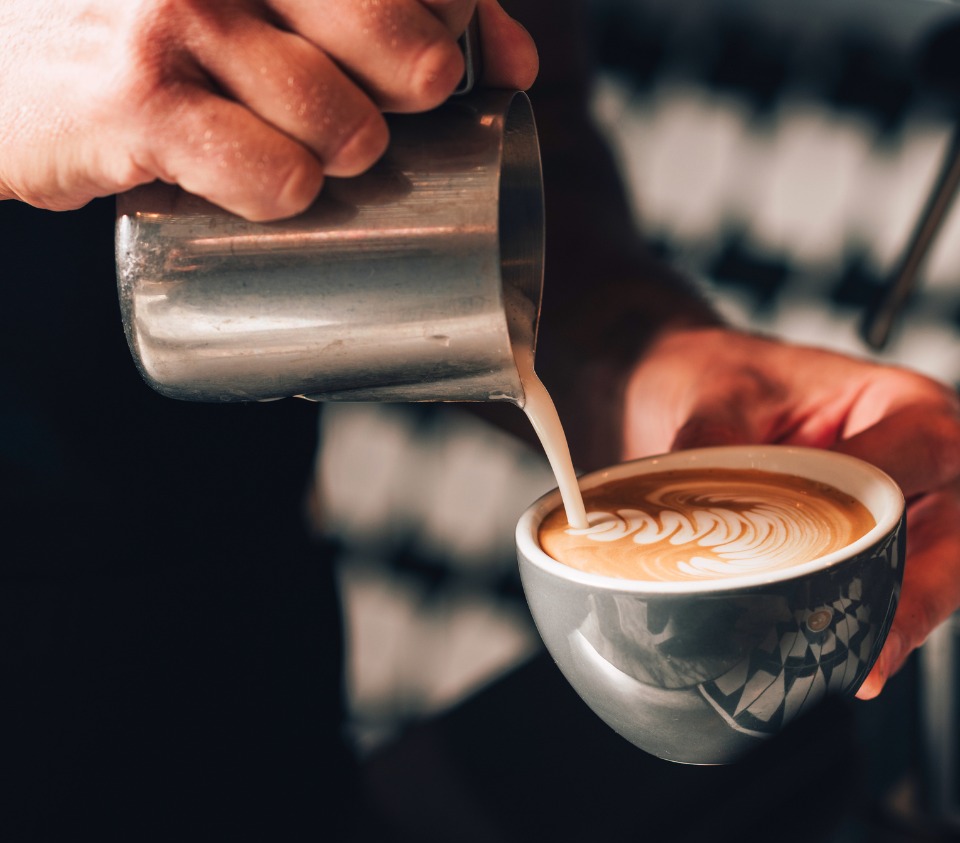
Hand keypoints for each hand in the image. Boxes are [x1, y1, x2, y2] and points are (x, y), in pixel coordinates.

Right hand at [0, 0, 537, 219]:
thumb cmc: (155, 28)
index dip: (457, 26)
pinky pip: (274, 176)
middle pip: (407, 47)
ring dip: (344, 157)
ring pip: (346, 127)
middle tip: (373, 111)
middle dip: (416, 94)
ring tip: (303, 149)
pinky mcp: (139, 102)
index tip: (437, 60)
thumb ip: (387, 7)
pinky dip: (284, 195)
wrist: (4, 58)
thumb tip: (518, 64)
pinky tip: (263, 187)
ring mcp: (179, 16)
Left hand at [620, 326, 959, 697]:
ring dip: (899, 616)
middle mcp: (920, 455)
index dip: (885, 508)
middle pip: (953, 529)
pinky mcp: (878, 539)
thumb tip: (704, 515)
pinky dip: (870, 617)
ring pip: (936, 567)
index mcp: (898, 401)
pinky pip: (894, 582)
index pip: (919, 450)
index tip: (835, 558)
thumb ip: (714, 444)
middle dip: (920, 593)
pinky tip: (843, 653)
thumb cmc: (724, 377)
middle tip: (876, 650)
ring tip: (862, 666)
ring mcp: (908, 502)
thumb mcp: (715, 393)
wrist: (697, 386)